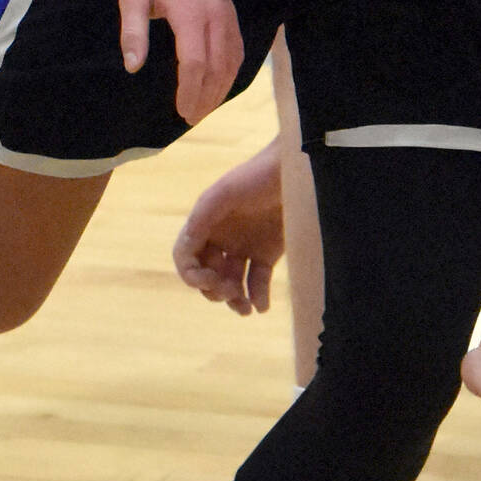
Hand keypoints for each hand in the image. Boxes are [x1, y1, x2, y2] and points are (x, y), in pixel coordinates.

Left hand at [117, 0, 242, 125]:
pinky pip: (238, 48)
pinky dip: (232, 71)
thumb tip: (133, 67)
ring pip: (232, 60)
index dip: (190, 91)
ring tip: (205, 108)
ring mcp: (227, 13)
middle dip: (207, 97)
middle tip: (192, 119)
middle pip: (218, 67)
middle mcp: (216, 15)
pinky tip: (221, 84)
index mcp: (190, 12)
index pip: (195, 62)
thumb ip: (133, 32)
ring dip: (221, 88)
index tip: (182, 112)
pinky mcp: (230, 12)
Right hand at [172, 138, 284, 312]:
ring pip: (231, 283)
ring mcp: (244, 248)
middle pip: (207, 276)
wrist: (295, 171)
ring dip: (234, 300)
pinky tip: (261, 306)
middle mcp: (220, 240)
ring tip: (245, 310)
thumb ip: (202, 218)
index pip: (186, 258)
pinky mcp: (267, 254)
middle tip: (232, 292)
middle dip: (215, 290)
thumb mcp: (224, 193)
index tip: (212, 280)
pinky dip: (257, 297)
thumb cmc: (256, 176)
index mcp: (204, 226)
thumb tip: (185, 248)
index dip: (193, 275)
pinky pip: (257, 281)